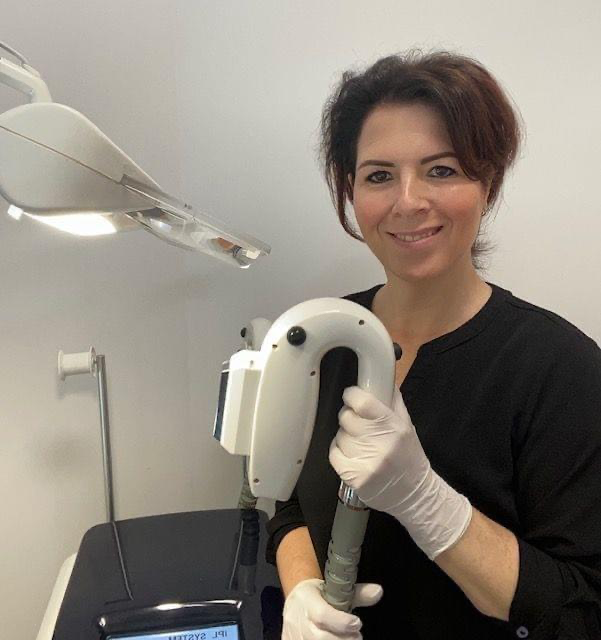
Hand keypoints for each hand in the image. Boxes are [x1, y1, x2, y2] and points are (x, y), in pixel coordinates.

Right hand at [282, 578, 381, 639]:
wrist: (296, 600)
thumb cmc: (318, 595)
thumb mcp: (334, 589)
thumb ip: (358, 593)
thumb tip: (378, 591)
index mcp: (307, 600)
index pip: (322, 615)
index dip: (341, 622)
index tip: (357, 623)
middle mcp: (298, 619)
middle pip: (318, 637)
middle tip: (357, 637)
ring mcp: (293, 635)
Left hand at [329, 386, 471, 559]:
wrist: (414, 495)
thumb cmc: (409, 457)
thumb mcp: (407, 426)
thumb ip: (393, 401)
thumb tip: (380, 376)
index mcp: (394, 426)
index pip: (363, 403)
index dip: (352, 396)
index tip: (352, 396)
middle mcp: (381, 443)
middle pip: (347, 417)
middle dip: (349, 417)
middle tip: (359, 425)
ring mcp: (367, 461)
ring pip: (340, 435)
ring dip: (346, 437)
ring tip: (361, 445)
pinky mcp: (355, 477)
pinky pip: (334, 454)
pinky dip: (339, 452)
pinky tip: (352, 456)